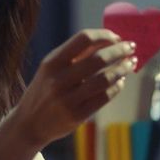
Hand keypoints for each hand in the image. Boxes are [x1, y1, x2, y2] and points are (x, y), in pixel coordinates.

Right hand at [12, 29, 136, 147]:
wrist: (29, 124)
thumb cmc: (44, 91)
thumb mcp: (51, 69)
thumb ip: (75, 55)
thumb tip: (107, 40)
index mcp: (52, 62)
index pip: (84, 38)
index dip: (105, 35)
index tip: (117, 37)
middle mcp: (58, 80)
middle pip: (99, 58)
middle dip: (120, 51)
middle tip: (131, 48)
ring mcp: (68, 99)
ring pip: (105, 79)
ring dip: (123, 69)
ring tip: (130, 64)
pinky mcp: (77, 115)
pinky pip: (104, 97)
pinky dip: (117, 87)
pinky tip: (121, 81)